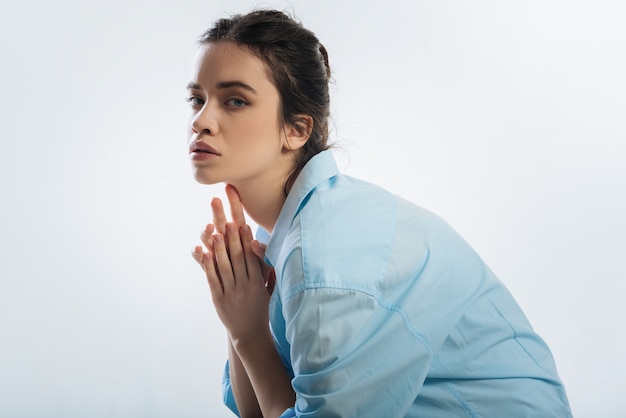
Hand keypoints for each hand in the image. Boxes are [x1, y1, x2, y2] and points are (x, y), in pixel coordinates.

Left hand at [191, 185, 273, 340]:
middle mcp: (245, 282)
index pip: (250, 251)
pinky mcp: (219, 298)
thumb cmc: (260, 307)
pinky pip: (212, 278)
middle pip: (236, 251)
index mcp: (257, 278)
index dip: (244, 233)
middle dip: (229, 229)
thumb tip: (259, 245)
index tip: (240, 216)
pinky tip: (203, 249)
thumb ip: (264, 267)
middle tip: (223, 209)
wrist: (251, 334)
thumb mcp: (267, 287)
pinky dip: (207, 264)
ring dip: (218, 243)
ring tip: (212, 224)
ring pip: (224, 263)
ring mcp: (231, 290)